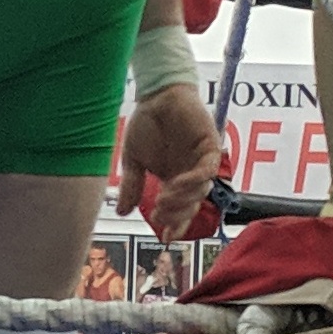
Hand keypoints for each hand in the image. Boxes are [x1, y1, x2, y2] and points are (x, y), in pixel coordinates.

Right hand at [118, 83, 221, 241]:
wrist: (155, 95)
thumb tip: (122, 212)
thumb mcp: (133, 159)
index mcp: (175, 180)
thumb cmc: (146, 124)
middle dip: (177, 215)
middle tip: (159, 215)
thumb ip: (132, 185)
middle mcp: (191, 174)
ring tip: (162, 200)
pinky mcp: (210, 146)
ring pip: (201, 190)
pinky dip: (193, 180)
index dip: (176, 225)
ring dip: (183, 200)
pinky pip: (207, 170)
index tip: (166, 238)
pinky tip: (175, 184)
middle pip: (192, 205)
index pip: (181, 210)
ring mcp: (202, 161)